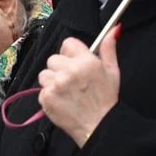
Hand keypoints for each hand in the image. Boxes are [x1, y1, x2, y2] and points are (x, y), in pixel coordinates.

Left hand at [37, 30, 120, 147]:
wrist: (98, 126)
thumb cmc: (106, 100)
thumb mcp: (113, 72)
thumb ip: (109, 49)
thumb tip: (114, 29)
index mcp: (86, 62)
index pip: (67, 43)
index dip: (70, 53)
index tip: (74, 62)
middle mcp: (69, 71)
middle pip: (53, 59)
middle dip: (60, 68)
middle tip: (72, 81)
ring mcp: (56, 84)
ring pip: (44, 74)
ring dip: (52, 81)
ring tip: (66, 92)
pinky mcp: (46, 97)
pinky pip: (41, 90)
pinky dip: (49, 95)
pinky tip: (62, 101)